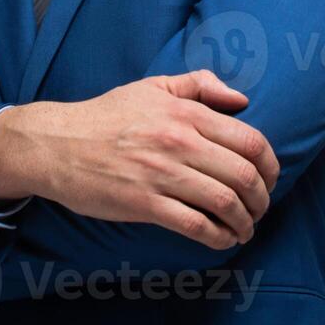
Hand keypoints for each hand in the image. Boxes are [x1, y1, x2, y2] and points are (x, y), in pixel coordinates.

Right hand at [0, 69, 279, 248]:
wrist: (54, 143)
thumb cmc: (104, 116)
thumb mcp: (150, 87)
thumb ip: (198, 85)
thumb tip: (240, 98)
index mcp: (184, 113)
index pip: (251, 141)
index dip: (271, 166)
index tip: (269, 180)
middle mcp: (178, 141)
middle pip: (245, 176)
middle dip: (262, 200)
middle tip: (259, 209)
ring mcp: (161, 174)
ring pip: (226, 203)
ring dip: (245, 223)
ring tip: (244, 229)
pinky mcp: (144, 203)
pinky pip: (196, 226)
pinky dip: (218, 237)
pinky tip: (222, 239)